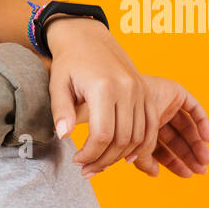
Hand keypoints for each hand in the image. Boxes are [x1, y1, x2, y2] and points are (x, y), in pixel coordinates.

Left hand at [46, 18, 151, 175]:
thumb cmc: (69, 62)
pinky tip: (125, 157)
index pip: (102, 134)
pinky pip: (151, 126)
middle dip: (104, 160)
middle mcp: (128, 89)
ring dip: (121, 157)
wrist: (89, 38)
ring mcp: (141, 91)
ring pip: (139, 136)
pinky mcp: (147, 93)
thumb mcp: (57, 84)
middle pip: (123, 139)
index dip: (90, 154)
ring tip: (100, 165)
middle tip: (86, 169)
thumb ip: (60, 110)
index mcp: (104, 87)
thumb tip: (63, 135)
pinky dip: (142, 145)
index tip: (77, 161)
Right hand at [129, 75, 208, 177]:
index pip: (164, 149)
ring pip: (188, 128)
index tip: (187, 175)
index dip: (175, 163)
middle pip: (178, 140)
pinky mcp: (177, 94)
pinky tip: (207, 139)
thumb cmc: (123, 119)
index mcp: (145, 131)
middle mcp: (158, 118)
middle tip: (201, 170)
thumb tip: (154, 174)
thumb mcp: (135, 146)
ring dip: (198, 144)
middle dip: (190, 156)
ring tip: (205, 160)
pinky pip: (195, 110)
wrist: (120, 96)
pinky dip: (203, 124)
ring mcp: (168, 106)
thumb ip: (144, 160)